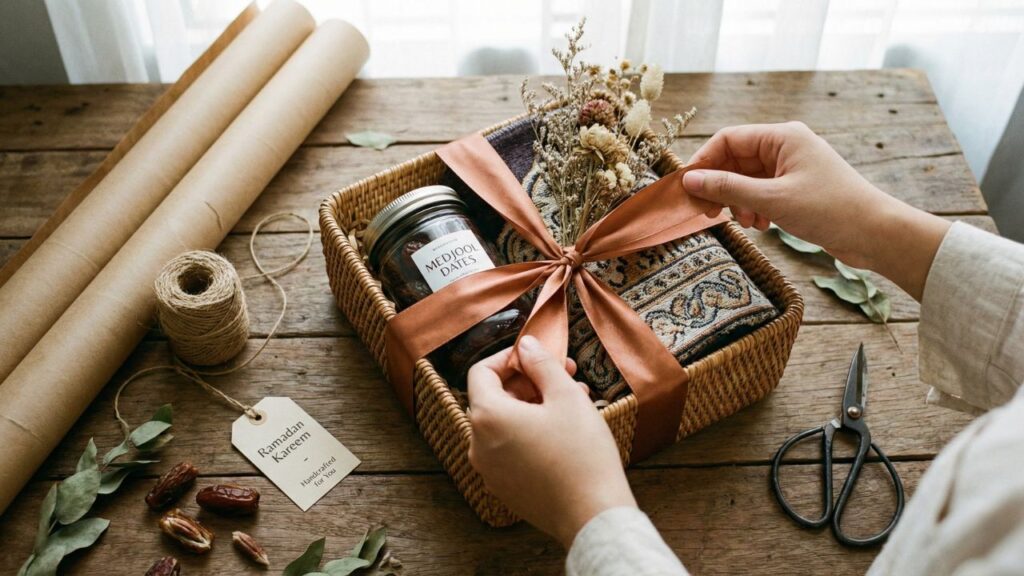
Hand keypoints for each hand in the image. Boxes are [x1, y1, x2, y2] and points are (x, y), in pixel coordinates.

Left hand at [467, 335, 635, 547]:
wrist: (592, 515)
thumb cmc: (581, 453)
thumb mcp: (565, 396)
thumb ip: (541, 364)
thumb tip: (526, 344)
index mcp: (487, 416)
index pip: (482, 372)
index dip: (509, 357)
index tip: (536, 355)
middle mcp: (478, 444)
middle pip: (494, 398)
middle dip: (528, 382)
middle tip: (565, 375)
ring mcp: (489, 470)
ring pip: (505, 425)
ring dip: (533, 407)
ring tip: (573, 402)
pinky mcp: (504, 488)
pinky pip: (510, 450)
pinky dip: (530, 433)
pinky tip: (565, 431)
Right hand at [682, 121, 949, 299]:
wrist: (876, 233)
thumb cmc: (829, 210)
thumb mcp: (772, 200)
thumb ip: (728, 189)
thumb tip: (690, 181)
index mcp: (782, 137)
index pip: (728, 139)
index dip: (704, 162)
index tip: (688, 189)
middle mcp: (786, 147)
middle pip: (736, 160)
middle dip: (721, 187)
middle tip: (708, 213)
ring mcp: (792, 168)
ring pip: (747, 179)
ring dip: (738, 201)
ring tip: (746, 223)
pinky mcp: (797, 189)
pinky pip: (762, 192)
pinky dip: (754, 208)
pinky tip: (761, 226)